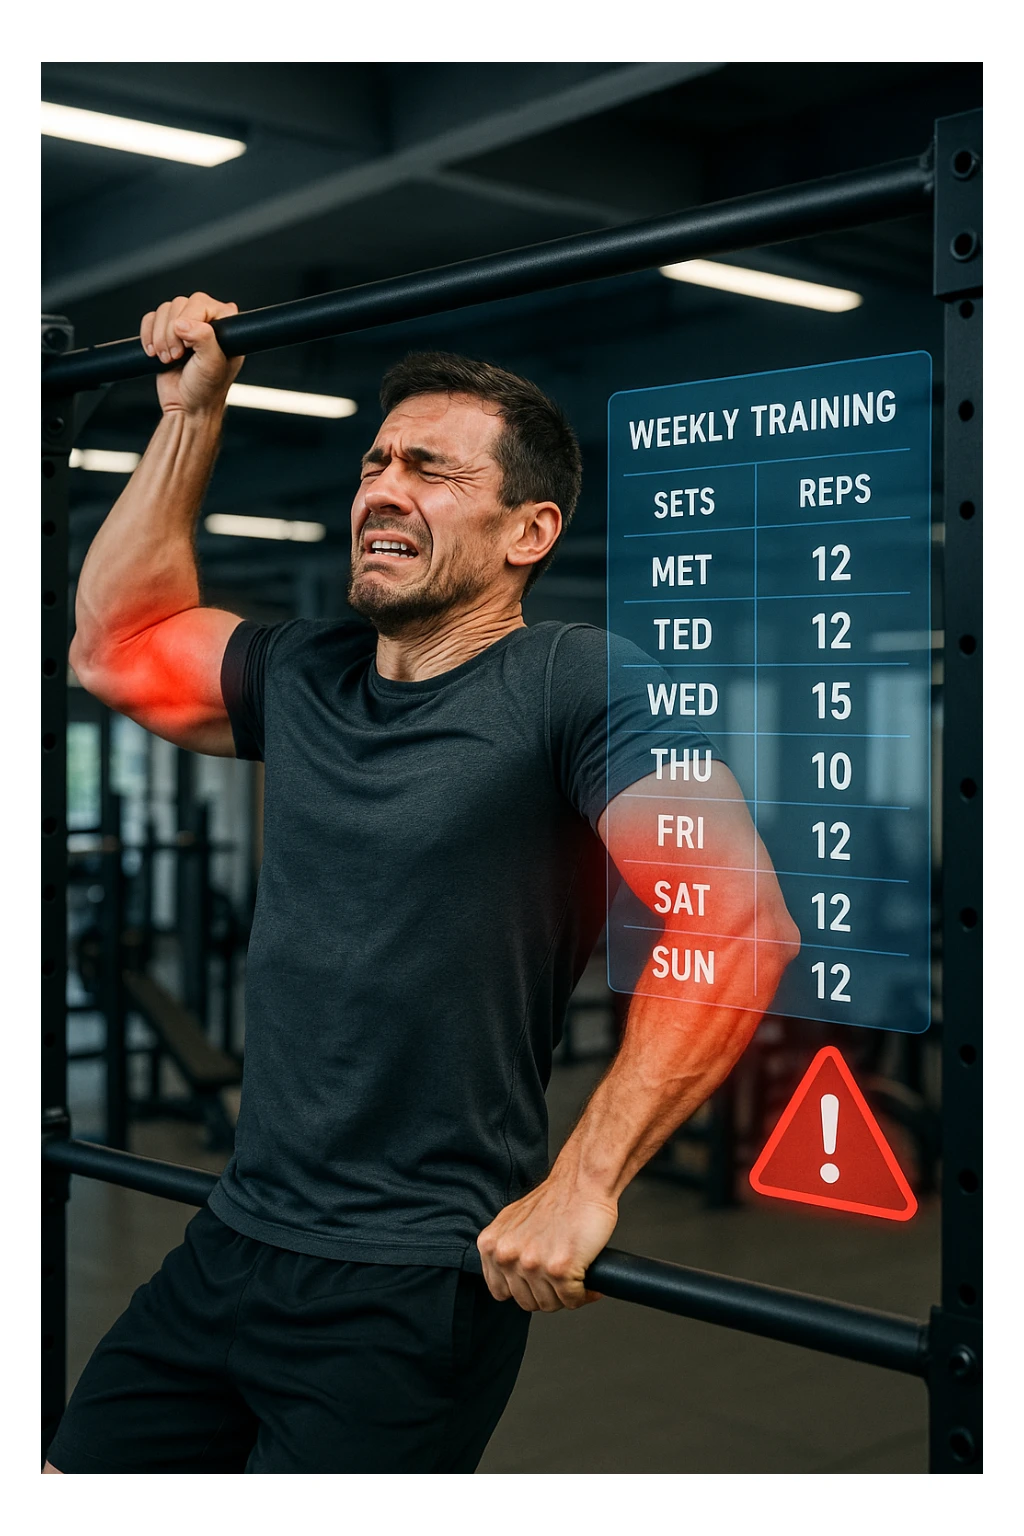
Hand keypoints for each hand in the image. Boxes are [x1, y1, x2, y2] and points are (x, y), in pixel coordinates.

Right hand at [140, 292, 243, 416]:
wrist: (187, 406)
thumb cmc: (206, 389)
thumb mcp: (212, 365)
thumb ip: (204, 339)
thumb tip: (183, 324)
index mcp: (224, 326)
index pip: (202, 302)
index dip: (191, 319)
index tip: (189, 345)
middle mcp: (205, 321)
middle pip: (179, 304)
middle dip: (172, 332)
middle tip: (178, 355)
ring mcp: (185, 325)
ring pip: (163, 310)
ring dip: (160, 337)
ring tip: (169, 358)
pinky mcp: (165, 331)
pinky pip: (150, 319)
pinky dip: (148, 335)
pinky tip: (155, 353)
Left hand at [476, 1175, 617, 1312]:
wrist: (582, 1183)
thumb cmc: (556, 1199)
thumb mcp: (514, 1221)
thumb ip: (505, 1247)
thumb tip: (509, 1275)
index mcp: (491, 1245)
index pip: (500, 1291)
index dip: (523, 1290)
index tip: (538, 1284)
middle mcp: (507, 1256)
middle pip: (526, 1302)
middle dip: (547, 1294)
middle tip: (561, 1282)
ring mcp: (532, 1264)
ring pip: (549, 1304)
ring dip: (566, 1296)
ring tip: (574, 1280)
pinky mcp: (559, 1270)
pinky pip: (572, 1300)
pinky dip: (584, 1295)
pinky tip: (588, 1283)